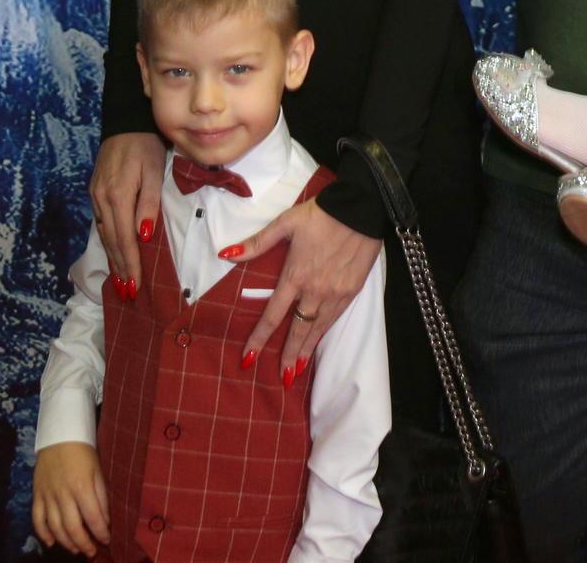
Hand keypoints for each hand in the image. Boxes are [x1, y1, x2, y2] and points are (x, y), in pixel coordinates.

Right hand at [32, 443, 109, 556]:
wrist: (59, 436)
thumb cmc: (84, 453)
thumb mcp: (98, 471)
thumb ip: (101, 496)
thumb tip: (105, 521)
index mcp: (82, 487)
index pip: (93, 517)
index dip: (100, 532)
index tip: (106, 540)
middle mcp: (63, 494)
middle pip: (72, 527)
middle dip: (83, 543)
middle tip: (91, 552)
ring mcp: (47, 496)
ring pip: (54, 527)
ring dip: (66, 542)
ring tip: (76, 549)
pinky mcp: (36, 495)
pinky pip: (37, 520)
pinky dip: (43, 534)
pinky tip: (51, 542)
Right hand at [90, 133, 163, 298]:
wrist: (125, 124)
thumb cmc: (146, 147)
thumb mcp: (153, 172)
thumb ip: (148, 204)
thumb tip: (143, 236)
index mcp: (117, 195)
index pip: (124, 238)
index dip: (130, 263)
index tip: (135, 285)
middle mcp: (102, 199)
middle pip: (112, 241)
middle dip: (121, 268)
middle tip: (128, 293)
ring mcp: (95, 196)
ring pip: (104, 234)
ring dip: (113, 258)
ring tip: (120, 281)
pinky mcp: (95, 192)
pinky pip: (101, 224)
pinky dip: (108, 242)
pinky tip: (113, 252)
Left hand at [226, 198, 382, 380]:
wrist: (360, 208)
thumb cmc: (321, 214)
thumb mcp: (285, 223)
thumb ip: (257, 243)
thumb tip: (225, 254)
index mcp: (294, 275)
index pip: (273, 315)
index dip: (259, 338)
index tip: (248, 358)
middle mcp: (314, 290)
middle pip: (297, 329)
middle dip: (288, 355)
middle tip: (281, 378)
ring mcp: (335, 292)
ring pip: (318, 328)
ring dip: (307, 350)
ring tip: (297, 370)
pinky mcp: (352, 290)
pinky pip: (335, 317)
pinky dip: (325, 333)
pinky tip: (319, 341)